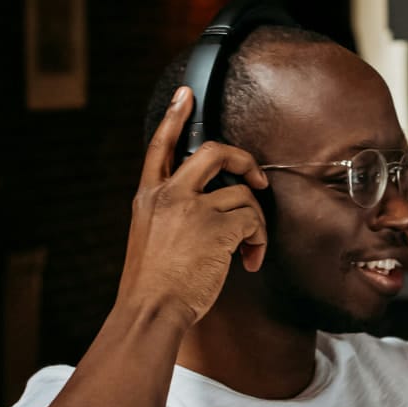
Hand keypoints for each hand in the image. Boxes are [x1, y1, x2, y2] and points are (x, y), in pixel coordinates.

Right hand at [117, 86, 269, 325]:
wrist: (151, 309)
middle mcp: (169, 195)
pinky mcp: (218, 228)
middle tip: (257, 178)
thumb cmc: (152, 286)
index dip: (175, 118)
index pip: (160, 147)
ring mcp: (193, 209)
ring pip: (243, 194)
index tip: (186, 95)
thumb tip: (207, 208)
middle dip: (243, 159)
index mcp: (148, 197)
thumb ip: (169, 214)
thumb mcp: (148, 237)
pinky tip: (249, 262)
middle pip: (214, 152)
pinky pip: (253, 220)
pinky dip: (259, 240)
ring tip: (249, 250)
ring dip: (255, 222)